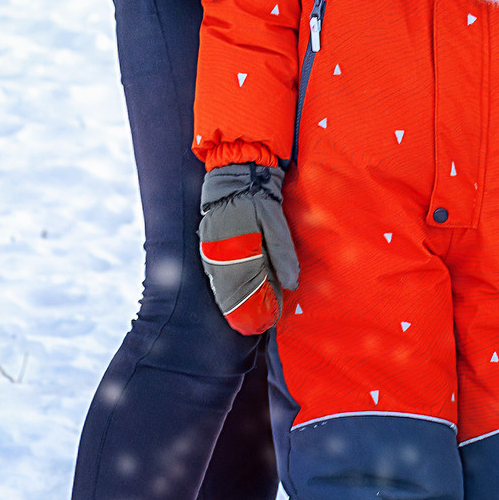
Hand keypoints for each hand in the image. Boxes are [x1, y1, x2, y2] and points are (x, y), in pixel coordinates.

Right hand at [199, 162, 297, 331]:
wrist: (233, 174)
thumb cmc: (257, 198)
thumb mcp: (274, 222)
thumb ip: (282, 253)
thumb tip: (292, 283)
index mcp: (238, 248)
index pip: (246, 287)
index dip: (257, 306)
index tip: (268, 319)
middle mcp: (219, 253)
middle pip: (231, 291)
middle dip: (244, 309)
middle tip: (258, 325)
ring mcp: (210, 250)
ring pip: (221, 285)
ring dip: (232, 301)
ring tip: (245, 317)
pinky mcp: (207, 245)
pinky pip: (214, 274)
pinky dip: (224, 288)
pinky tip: (232, 297)